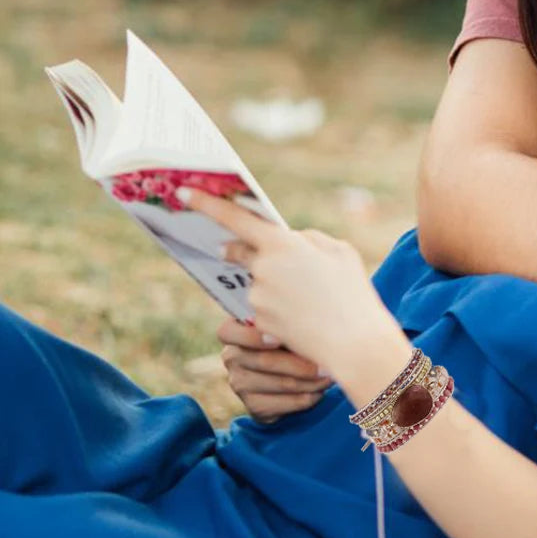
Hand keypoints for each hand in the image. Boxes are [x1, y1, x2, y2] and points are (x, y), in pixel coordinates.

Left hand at [183, 189, 403, 380]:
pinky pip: (263, 307)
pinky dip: (279, 307)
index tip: (183, 193)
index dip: (206, 203)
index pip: (234, 218)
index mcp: (282, 244)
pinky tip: (305, 314)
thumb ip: (308, 239)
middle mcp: (262, 269)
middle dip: (241, 250)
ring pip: (257, 282)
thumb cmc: (353, 293)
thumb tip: (291, 240)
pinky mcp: (259, 323)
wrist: (354, 344)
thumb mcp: (340, 252)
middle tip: (258, 254)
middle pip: (238, 252)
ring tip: (311, 297)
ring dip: (274, 284)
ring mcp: (257, 298)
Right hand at [217, 317, 331, 423]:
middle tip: (325, 365)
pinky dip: (307, 397)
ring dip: (310, 382)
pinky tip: (319, 391)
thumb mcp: (284, 331)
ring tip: (328, 377)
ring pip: (280, 383)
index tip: (278, 339)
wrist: (285, 380)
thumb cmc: (288, 343)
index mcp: (233, 332)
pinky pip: (286, 402)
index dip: (252, 337)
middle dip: (300, 364)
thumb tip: (313, 331)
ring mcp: (240, 383)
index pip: (228, 332)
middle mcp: (232, 357)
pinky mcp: (254, 406)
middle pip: (265, 361)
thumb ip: (289, 328)